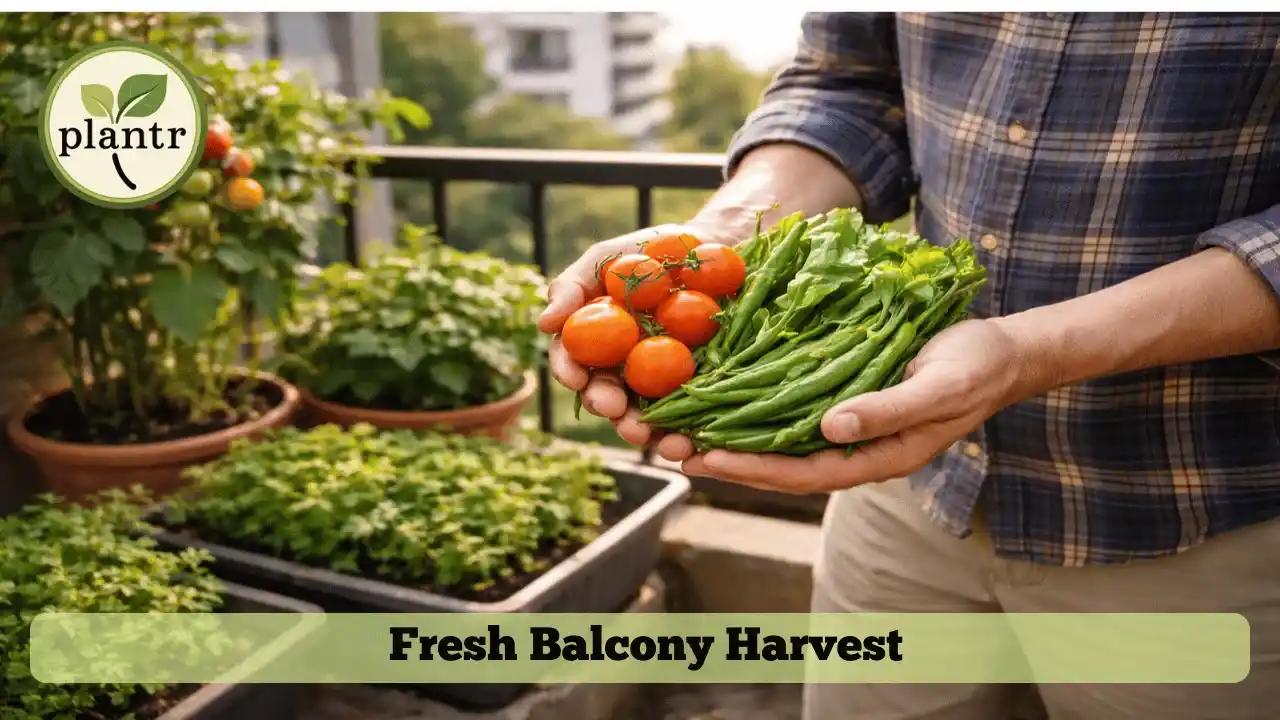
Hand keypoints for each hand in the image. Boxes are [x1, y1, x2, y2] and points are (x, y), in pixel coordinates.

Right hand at [537, 223, 730, 461]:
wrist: (717, 247)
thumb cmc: (654, 249)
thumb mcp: (610, 257)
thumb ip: (573, 286)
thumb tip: (543, 324)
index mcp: (596, 342)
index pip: (574, 363)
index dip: (570, 372)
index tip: (576, 377)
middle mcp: (623, 370)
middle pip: (607, 396)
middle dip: (606, 405)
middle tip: (612, 407)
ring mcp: (661, 384)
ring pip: (645, 417)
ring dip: (643, 432)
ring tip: (648, 435)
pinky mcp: (699, 391)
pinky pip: (690, 419)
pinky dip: (687, 435)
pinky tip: (690, 442)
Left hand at [681, 318, 1033, 492]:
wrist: (1002, 351)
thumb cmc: (974, 367)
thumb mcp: (938, 387)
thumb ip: (887, 411)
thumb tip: (831, 429)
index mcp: (879, 457)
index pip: (803, 473)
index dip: (752, 469)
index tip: (705, 458)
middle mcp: (857, 449)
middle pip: (780, 466)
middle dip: (726, 460)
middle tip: (670, 449)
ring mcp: (850, 428)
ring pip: (781, 443)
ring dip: (732, 439)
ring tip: (681, 432)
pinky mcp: (846, 402)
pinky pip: (792, 414)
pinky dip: (755, 412)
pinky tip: (724, 401)